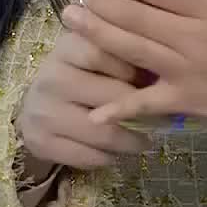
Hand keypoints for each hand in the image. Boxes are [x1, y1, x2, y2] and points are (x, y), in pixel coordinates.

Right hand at [16, 13, 154, 173]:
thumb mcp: (98, 57)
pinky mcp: (41, 142)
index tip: (155, 80)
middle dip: (143, 110)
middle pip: (111, 96)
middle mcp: (51, 77)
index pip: (106, 53)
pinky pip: (89, 156)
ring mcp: (43, 112)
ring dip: (132, 141)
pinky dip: (110, 158)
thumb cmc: (79, 78)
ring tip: (146, 141)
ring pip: (103, 132)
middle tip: (166, 119)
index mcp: (67, 48)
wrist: (37, 109)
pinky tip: (117, 153)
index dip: (134, 68)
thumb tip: (169, 69)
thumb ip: (126, 55)